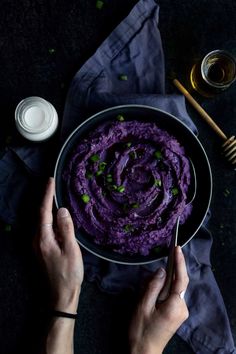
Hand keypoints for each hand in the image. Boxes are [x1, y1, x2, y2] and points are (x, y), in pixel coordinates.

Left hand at [34, 177, 83, 312]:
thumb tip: (61, 209)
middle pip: (40, 214)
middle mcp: (37, 240)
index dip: (47, 195)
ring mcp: (38, 245)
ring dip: (47, 207)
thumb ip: (66, 228)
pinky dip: (49, 218)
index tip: (50, 180)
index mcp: (43, 238)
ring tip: (53, 194)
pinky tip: (56, 215)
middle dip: (45, 198)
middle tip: (52, 183)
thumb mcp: (71, 250)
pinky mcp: (42, 249)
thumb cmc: (69, 273)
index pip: (44, 211)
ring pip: (42, 221)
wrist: (61, 295)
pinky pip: (45, 228)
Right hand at [129, 246, 188, 353]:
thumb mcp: (143, 306)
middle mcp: (182, 307)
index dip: (179, 262)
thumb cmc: (141, 330)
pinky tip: (150, 295)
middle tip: (148, 279)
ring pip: (172, 288)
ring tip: (145, 292)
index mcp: (175, 306)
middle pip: (176, 283)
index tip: (177, 248)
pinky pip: (170, 295)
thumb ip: (153, 286)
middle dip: (164, 276)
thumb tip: (162, 270)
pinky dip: (161, 290)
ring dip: (160, 285)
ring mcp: (180, 311)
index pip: (180, 279)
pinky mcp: (176, 313)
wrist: (144, 352)